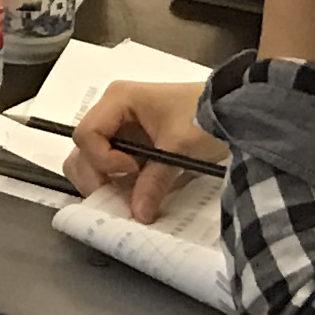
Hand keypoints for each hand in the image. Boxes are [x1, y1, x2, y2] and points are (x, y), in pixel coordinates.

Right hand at [67, 78, 224, 224]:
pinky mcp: (129, 141)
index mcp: (118, 99)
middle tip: (121, 196)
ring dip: (104, 180)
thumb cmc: (205, 117)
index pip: (86, 134)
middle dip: (96, 176)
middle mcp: (111, 110)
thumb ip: (155, 182)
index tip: (132, 171)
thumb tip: (138, 215)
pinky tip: (136, 190)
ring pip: (90, 158)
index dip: (103, 159)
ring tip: (129, 194)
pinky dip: (117, 181)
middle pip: (82, 148)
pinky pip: (110, 163)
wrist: (233, 110)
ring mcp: (119, 125)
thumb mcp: (180, 149)